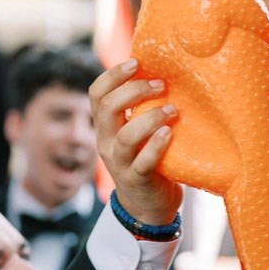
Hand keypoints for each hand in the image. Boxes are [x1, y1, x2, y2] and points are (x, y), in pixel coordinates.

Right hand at [90, 59, 181, 226]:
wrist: (147, 207)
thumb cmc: (147, 159)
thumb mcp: (136, 132)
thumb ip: (140, 109)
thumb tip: (162, 71)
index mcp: (105, 126)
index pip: (96, 94)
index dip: (113, 75)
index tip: (136, 62)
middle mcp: (106, 142)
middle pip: (107, 108)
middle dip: (134, 90)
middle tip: (161, 84)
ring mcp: (120, 163)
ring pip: (126, 136)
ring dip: (150, 118)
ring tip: (172, 110)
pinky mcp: (137, 180)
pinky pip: (143, 162)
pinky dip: (156, 146)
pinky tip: (169, 133)